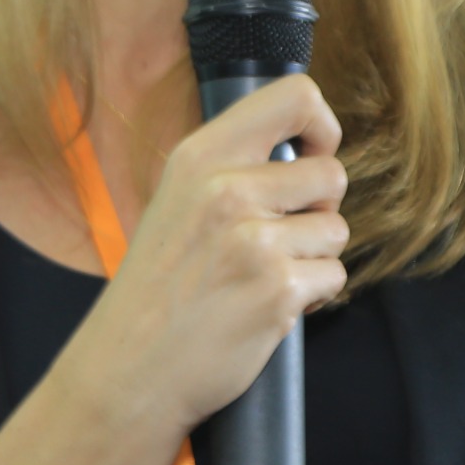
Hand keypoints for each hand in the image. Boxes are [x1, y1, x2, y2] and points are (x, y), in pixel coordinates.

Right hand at [59, 75, 346, 438]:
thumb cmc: (157, 288)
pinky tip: (268, 307)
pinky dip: (312, 296)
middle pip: (331, 173)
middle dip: (319, 209)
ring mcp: (255, 241)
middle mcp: (227, 190)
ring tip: (264, 277)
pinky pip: (333, 276)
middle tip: (282, 238)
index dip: (322, 127)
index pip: (296, 96)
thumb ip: (230, 167)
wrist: (127, 369)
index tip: (311, 156)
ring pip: (336, 229)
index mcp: (200, 157)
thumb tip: (303, 149)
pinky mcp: (278, 290)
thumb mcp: (176, 201)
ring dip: (314, 257)